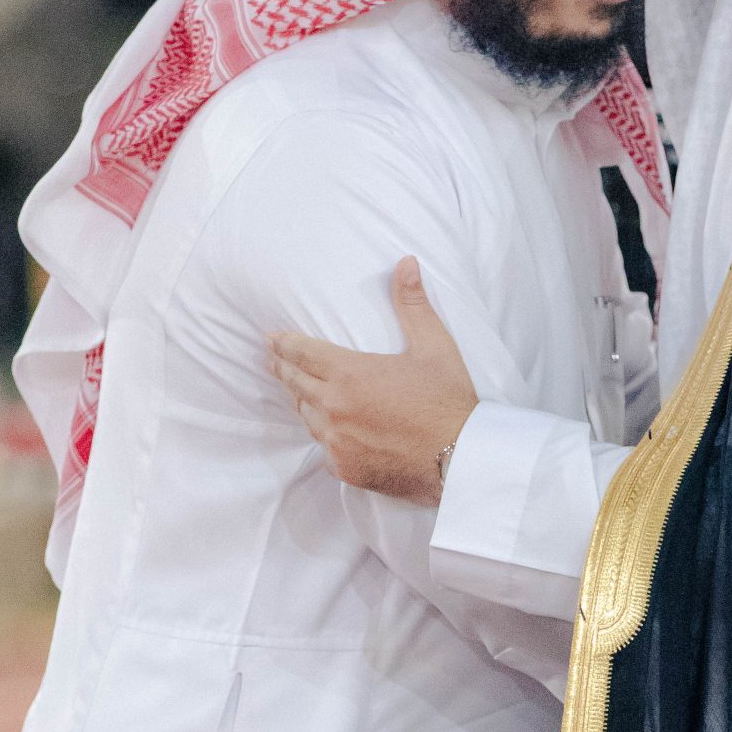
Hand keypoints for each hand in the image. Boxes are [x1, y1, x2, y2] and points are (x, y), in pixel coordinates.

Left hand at [269, 258, 476, 505]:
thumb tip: (406, 262)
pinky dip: (324, 435)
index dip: (284, 344)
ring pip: (306, 417)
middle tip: (272, 360)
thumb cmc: (448, 401)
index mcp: (350, 374)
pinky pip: (323, 448)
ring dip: (300, 401)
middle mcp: (335, 408)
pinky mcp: (345, 468)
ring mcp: (337, 442)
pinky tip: (327, 431)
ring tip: (296, 392)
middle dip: (282, 368)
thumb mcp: (435, 346)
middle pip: (296, 384)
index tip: (270, 339)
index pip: (303, 353)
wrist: (460, 460)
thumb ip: (413, 304)